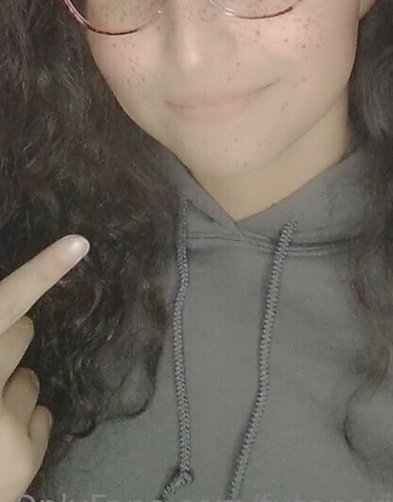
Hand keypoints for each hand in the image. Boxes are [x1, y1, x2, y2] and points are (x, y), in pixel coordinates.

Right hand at [0, 234, 88, 501]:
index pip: (6, 304)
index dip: (42, 272)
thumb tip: (19, 322)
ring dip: (13, 390)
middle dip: (10, 341)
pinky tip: (2, 442)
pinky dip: (26, 426)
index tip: (80, 243)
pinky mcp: (25, 456)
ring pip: (31, 378)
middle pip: (21, 331)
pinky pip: (43, 416)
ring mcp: (5, 423)